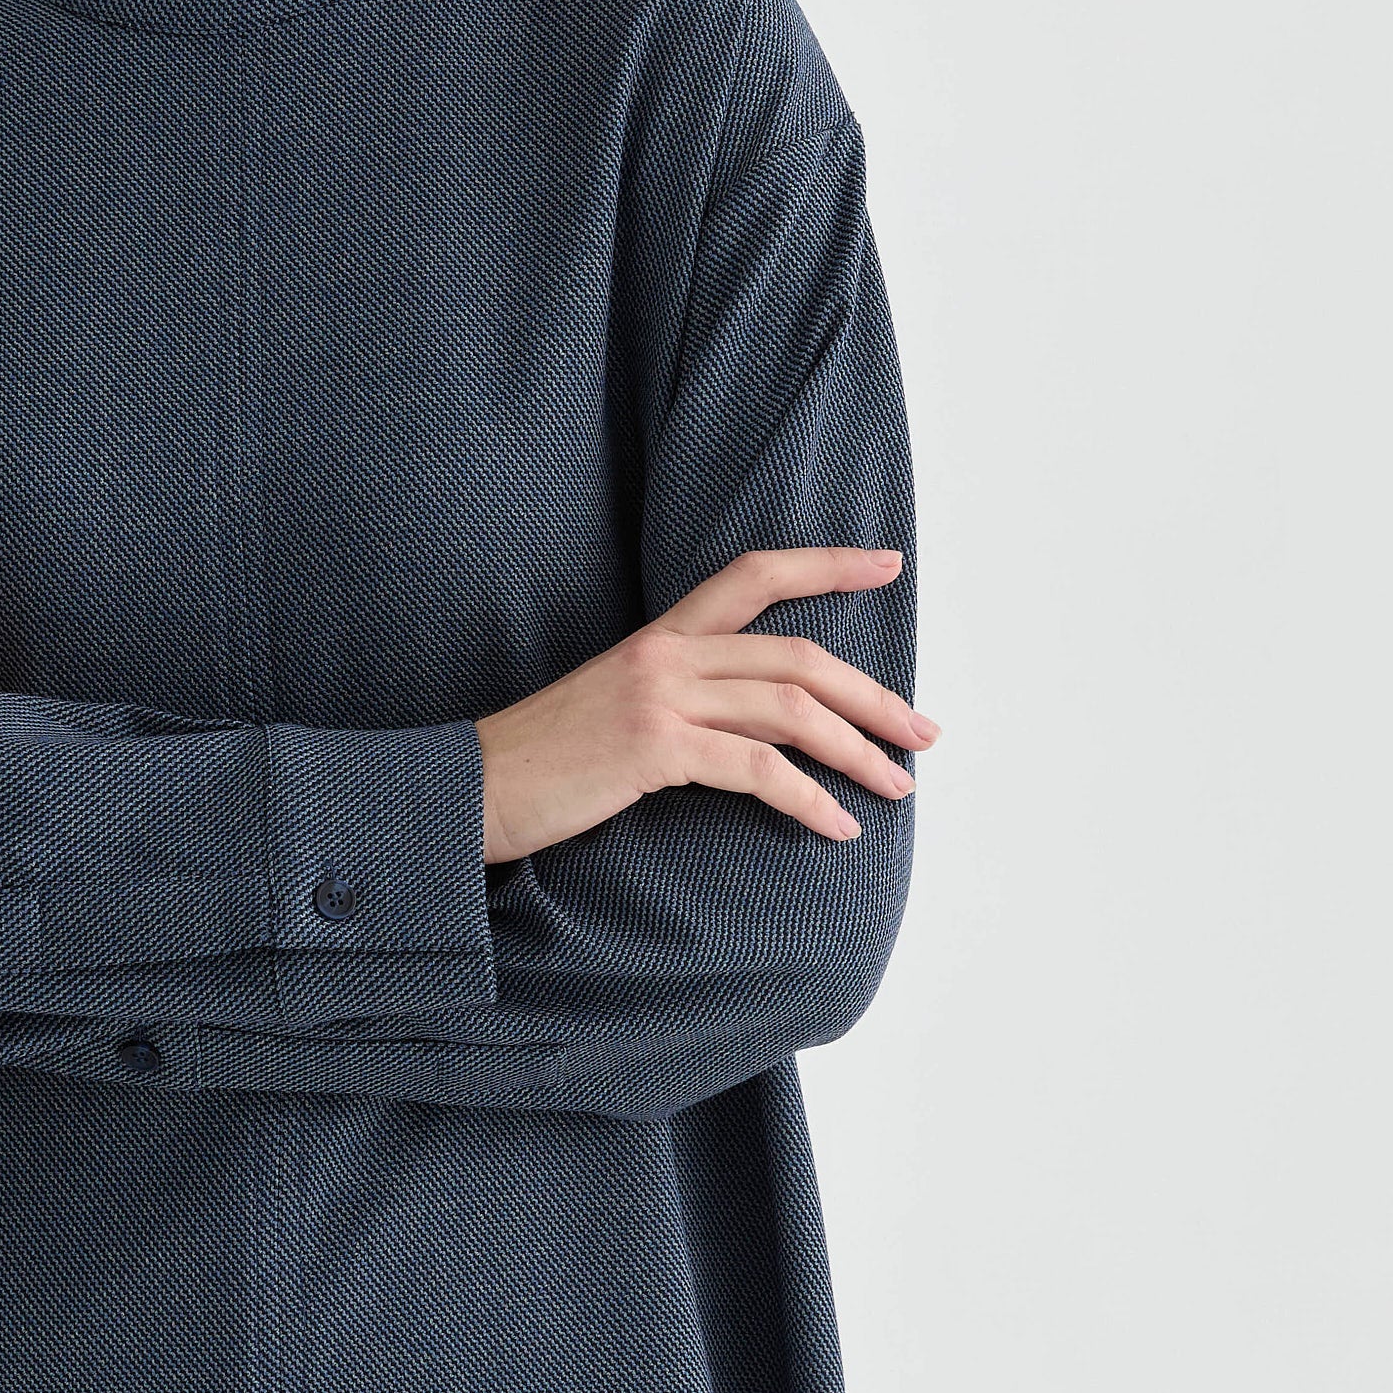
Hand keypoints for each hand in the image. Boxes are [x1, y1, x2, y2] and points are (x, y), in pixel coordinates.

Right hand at [473, 547, 938, 862]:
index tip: (886, 565)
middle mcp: (666, 654)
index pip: (754, 575)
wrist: (468, 789)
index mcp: (659, 636)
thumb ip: (680, 700)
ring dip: (859, 751)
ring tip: (896, 788)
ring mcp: (659, 697)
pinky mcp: (653, 748)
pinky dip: (808, 800)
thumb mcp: (614, 707)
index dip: (826, 566)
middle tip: (924, 735)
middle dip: (875, 697)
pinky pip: (756, 769)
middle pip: (799, 656)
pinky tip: (837, 827)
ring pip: (791, 709)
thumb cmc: (543, 763)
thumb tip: (754, 730)